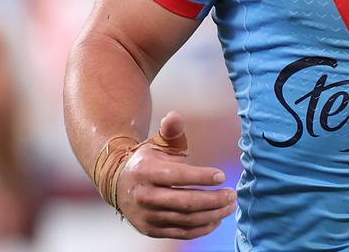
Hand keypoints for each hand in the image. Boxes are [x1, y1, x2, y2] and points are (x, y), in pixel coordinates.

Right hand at [116, 110, 237, 239]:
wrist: (117, 183)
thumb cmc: (146, 161)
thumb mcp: (156, 143)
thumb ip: (170, 130)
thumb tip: (175, 116)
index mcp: (146, 171)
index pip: (178, 176)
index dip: (201, 177)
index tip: (222, 176)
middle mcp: (144, 196)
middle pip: (185, 202)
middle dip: (213, 200)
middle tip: (232, 195)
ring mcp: (147, 216)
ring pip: (185, 220)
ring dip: (212, 215)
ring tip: (229, 206)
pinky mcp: (151, 229)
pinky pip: (181, 233)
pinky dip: (201, 229)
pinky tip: (216, 219)